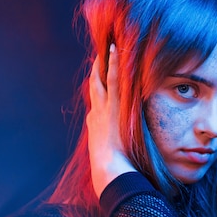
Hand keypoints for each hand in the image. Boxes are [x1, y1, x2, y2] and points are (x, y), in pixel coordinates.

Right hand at [87, 44, 136, 197]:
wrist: (109, 171)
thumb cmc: (114, 170)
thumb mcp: (110, 159)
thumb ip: (115, 151)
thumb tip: (121, 154)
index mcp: (96, 125)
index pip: (96, 102)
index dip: (98, 88)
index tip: (100, 77)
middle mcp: (97, 114)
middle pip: (95, 86)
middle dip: (97, 70)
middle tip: (101, 53)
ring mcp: (104, 108)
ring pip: (102, 79)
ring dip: (105, 62)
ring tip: (110, 45)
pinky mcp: (114, 106)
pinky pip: (115, 80)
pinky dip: (115, 64)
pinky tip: (117, 49)